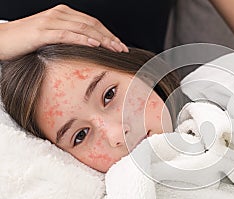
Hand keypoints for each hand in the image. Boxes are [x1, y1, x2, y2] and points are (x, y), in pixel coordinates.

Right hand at [0, 4, 127, 59]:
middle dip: (110, 37)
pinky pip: (67, 35)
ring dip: (102, 39)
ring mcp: (50, 22)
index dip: (108, 34)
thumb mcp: (51, 37)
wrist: (0, 40)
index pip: (92, 23)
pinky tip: (95, 45)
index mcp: (63, 14)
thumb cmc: (25, 41)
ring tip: (114, 48)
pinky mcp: (42, 32)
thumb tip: (89, 48)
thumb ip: (68, 38)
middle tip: (122, 49)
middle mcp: (59, 14)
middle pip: (92, 24)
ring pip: (83, 28)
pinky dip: (83, 39)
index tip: (120, 45)